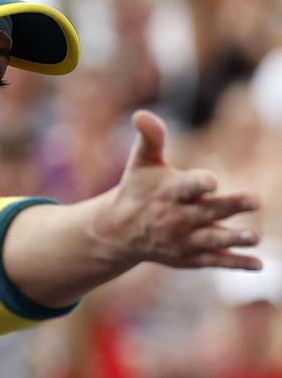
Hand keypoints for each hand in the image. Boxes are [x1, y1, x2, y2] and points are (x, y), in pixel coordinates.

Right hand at [93, 110, 260, 270]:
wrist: (120, 231)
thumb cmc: (137, 189)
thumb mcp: (140, 162)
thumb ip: (150, 138)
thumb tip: (140, 113)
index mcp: (167, 192)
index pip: (185, 187)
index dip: (198, 184)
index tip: (211, 182)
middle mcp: (175, 217)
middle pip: (206, 212)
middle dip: (229, 206)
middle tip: (254, 200)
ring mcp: (182, 240)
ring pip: (211, 239)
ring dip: (232, 239)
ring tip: (254, 237)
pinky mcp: (189, 257)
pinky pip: (213, 260)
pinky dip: (235, 263)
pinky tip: (257, 264)